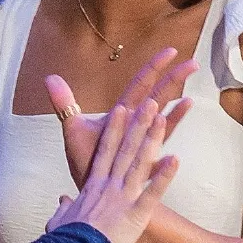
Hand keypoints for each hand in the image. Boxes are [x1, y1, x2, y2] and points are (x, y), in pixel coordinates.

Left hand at [45, 47, 195, 187]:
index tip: (170, 51)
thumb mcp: (73, 129)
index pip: (139, 85)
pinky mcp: (143, 165)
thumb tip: (50, 77)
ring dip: (175, 111)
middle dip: (174, 80)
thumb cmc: (86, 161)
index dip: (154, 68)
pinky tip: (172, 154)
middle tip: (192, 63)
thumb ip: (65, 104)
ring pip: (162, 123)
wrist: (90, 191)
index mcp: (120, 115)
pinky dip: (164, 150)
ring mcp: (141, 145)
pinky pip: (156, 154)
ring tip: (190, 98)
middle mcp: (135, 127)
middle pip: (158, 98)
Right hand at [45, 93, 178, 242]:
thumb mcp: (60, 220)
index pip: (105, 150)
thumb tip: (63, 202)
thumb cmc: (66, 240)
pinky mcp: (136, 213)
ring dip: (151, 140)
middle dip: (137, 125)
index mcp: (92, 185)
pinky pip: (153, 192)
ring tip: (163, 119)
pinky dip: (164, 176)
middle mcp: (108, 185)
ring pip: (139, 163)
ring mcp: (123, 197)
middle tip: (150, 104)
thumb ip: (64, 207)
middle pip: (125, 149)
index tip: (121, 110)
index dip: (114, 129)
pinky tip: (177, 159)